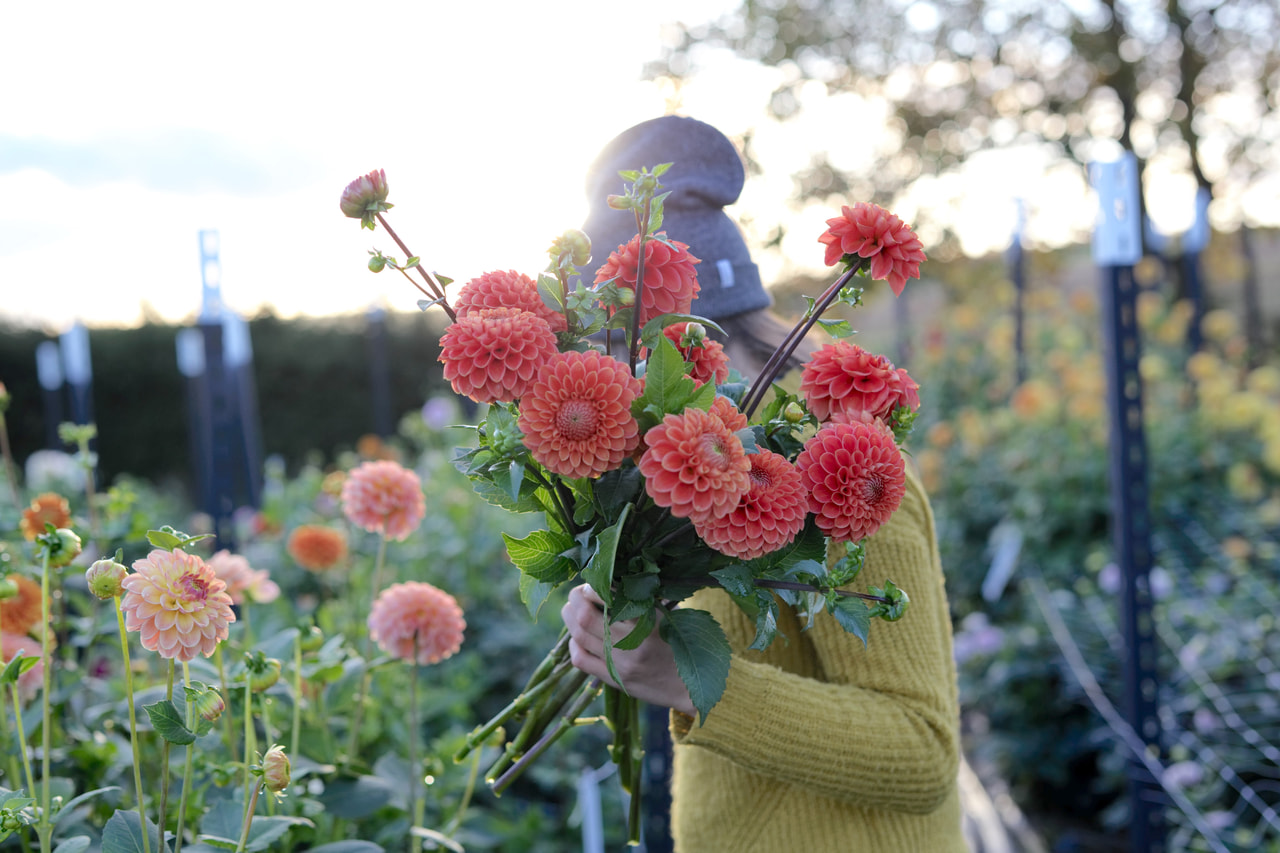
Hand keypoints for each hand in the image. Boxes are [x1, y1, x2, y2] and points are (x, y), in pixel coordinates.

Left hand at [560, 584, 695, 717]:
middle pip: (586, 616)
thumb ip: (642, 602)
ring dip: (569, 617)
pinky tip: (576, 637)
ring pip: (579, 635)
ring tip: (572, 608)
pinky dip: (572, 644)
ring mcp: (619, 664)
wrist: (686, 687)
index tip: (593, 582)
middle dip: (576, 599)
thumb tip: (611, 581)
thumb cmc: (678, 646)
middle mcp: (631, 643)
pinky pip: (581, 660)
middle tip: (578, 592)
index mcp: (648, 624)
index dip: (594, 588)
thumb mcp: (667, 619)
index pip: (610, 600)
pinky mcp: (612, 679)